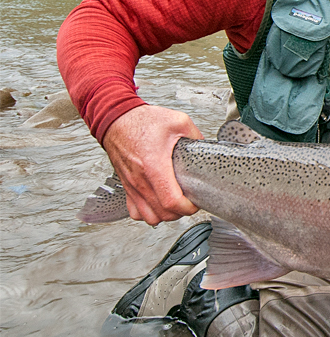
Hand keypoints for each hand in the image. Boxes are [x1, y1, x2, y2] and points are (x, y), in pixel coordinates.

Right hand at [102, 104, 201, 225]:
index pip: (171, 201)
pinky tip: (157, 204)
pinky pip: (135, 212)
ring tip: (175, 205)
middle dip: (180, 212)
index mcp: (154, 165)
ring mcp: (132, 185)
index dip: (187, 207)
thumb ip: (196, 135)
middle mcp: (141, 179)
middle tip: (189, 202)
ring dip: (165, 215)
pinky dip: (148, 213)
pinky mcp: (127, 186)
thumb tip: (206, 146)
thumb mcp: (178, 121)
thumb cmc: (141, 120)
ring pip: (149, 217)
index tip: (195, 202)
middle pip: (162, 213)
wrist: (116, 119)